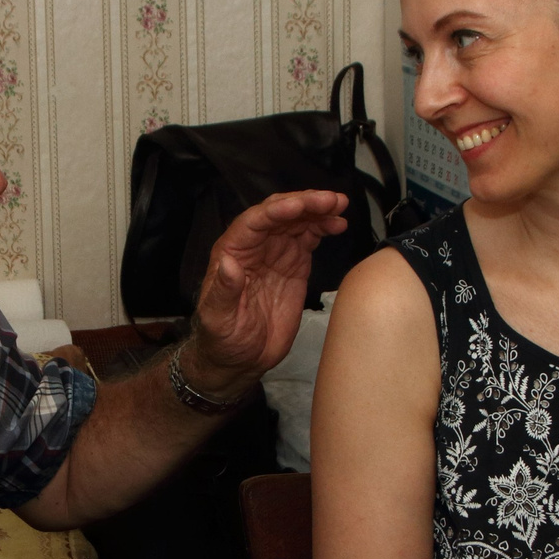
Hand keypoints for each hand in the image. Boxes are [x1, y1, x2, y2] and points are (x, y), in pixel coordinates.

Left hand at [181, 189, 348, 395]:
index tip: (300, 206)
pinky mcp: (294, 264)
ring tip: (340, 207)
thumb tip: (228, 263)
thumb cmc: (222, 339)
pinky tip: (338, 224)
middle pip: (280, 214)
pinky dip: (324, 227)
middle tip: (331, 201)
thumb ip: (224, 291)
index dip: (277, 211)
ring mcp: (276, 253)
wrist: (241, 358)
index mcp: (233, 252)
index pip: (255, 222)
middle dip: (305, 203)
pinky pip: (309, 237)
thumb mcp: (218, 318)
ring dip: (318, 210)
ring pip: (297, 221)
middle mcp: (255, 246)